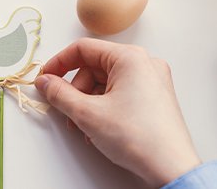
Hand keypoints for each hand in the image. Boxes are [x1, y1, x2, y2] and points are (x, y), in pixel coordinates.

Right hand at [35, 39, 200, 187]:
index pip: (83, 49)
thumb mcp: (88, 113)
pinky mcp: (155, 97)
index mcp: (130, 57)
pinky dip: (105, 107)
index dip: (59, 63)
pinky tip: (100, 129)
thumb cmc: (138, 137)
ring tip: (85, 127)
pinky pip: (121, 93)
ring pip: (106, 82)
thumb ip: (60, 93)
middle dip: (76, 90)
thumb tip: (45, 82)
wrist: (171, 168)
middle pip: (94, 67)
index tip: (45, 79)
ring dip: (88, 102)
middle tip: (66, 111)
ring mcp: (152, 80)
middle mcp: (144, 63)